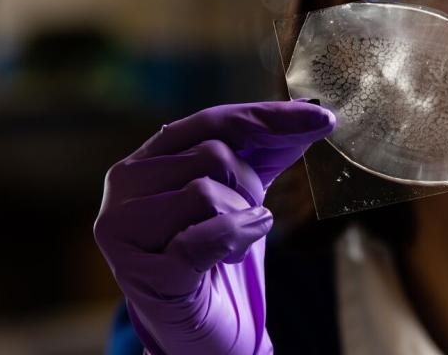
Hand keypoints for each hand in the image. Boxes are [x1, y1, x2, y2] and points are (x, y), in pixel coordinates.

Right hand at [94, 101, 334, 353]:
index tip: (323, 119)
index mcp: (147, 159)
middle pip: (212, 154)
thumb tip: (315, 115)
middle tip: (246, 215)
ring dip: (240, 218)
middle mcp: (125, 185)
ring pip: (205, 191)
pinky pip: (208, 236)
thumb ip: (267, 152)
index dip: (269, 118)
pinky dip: (236, 239)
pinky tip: (237, 251)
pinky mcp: (144, 271)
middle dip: (248, 185)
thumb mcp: (241, 195)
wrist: (200, 332)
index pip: (212, 121)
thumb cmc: (215, 257)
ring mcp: (125, 229)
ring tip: (232, 243)